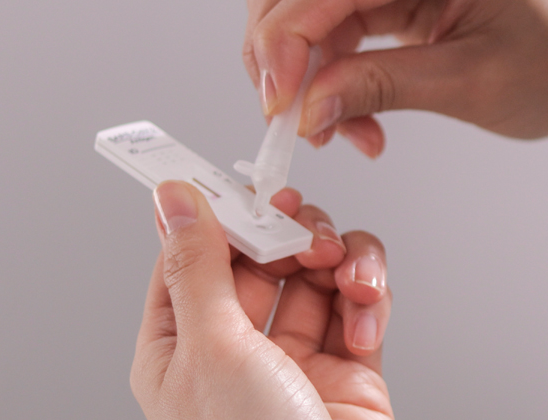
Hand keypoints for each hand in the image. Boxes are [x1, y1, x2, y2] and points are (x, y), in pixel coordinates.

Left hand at [131, 180, 393, 419]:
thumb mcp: (211, 349)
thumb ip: (200, 266)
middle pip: (267, 256)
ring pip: (322, 273)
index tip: (248, 183)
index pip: (194, 258)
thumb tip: (176, 199)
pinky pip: (363, 304)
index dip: (222, 217)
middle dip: (293, 236)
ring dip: (343, 263)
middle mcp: (238, 349)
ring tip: (349, 277)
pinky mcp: (353, 365)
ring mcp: (298, 357)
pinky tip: (366, 319)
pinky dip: (371, 299)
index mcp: (182, 349)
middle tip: (306, 233)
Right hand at [243, 0, 547, 155]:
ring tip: (340, 125)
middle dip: (280, 44)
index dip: (285, 41)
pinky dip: (329, 53)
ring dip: (305, 56)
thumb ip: (383, 88)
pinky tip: (354, 105)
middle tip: (290, 116)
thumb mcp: (474, 87)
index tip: (275, 105)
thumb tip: (306, 105)